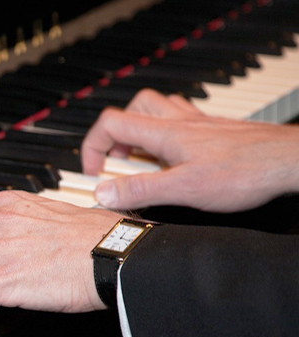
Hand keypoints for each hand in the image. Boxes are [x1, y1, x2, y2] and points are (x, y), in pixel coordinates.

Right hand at [82, 89, 298, 212]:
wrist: (289, 162)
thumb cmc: (247, 171)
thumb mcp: (184, 189)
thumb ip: (141, 190)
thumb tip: (104, 192)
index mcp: (164, 133)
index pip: (110, 123)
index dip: (93, 147)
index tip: (95, 173)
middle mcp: (180, 122)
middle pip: (131, 109)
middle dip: (115, 136)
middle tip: (117, 162)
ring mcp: (199, 125)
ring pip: (157, 111)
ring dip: (140, 131)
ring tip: (141, 159)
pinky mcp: (215, 133)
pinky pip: (181, 122)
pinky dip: (167, 136)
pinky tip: (175, 159)